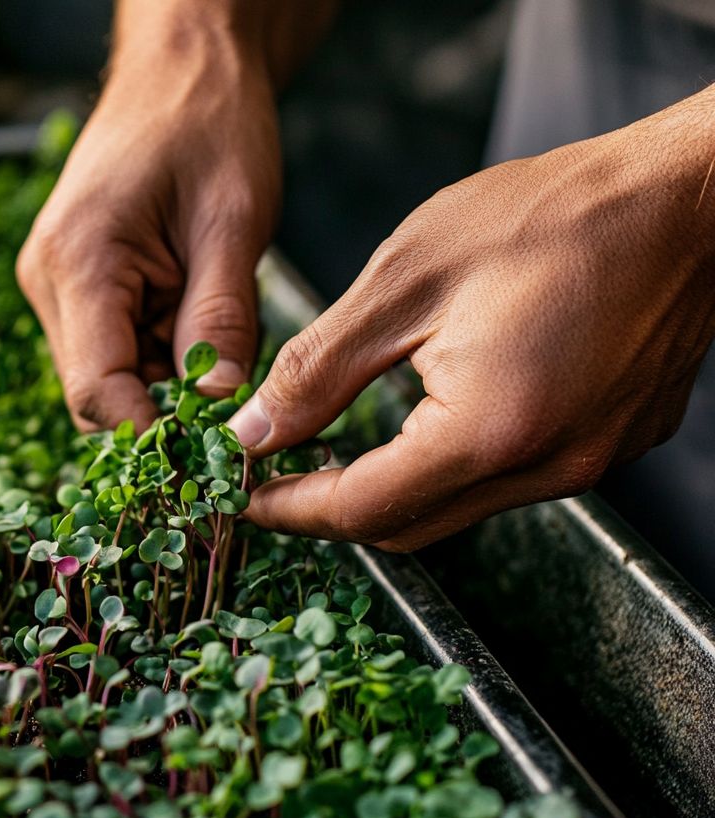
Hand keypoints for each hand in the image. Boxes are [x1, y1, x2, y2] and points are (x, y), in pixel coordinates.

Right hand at [17, 10, 281, 430]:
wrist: (184, 68)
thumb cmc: (210, 127)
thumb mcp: (232, 223)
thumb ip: (221, 320)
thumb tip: (222, 410)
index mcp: (78, 263)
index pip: (97, 391)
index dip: (152, 434)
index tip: (214, 451)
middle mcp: (50, 281)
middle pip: (98, 394)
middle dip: (166, 407)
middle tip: (235, 389)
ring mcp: (58, 285)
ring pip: (109, 377)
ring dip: (168, 380)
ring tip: (219, 328)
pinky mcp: (77, 285)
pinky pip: (117, 349)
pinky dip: (163, 354)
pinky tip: (199, 316)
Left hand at [229, 92, 714, 550]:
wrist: (686, 193)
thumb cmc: (551, 216)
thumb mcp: (404, 281)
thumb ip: (319, 369)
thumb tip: (259, 431)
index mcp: (489, 430)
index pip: (362, 508)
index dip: (293, 509)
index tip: (245, 495)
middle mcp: (546, 467)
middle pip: (408, 525)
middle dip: (333, 510)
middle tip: (280, 478)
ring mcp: (589, 463)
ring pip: (458, 509)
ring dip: (391, 490)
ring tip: (339, 452)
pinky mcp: (611, 444)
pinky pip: (509, 481)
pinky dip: (450, 468)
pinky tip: (422, 425)